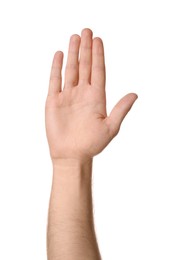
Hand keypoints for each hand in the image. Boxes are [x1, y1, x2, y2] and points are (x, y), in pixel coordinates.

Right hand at [45, 29, 136, 162]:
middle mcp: (82, 93)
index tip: (98, 40)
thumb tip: (135, 94)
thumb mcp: (111, 127)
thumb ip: (121, 109)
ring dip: (73, 54)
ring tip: (75, 37)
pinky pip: (55, 80)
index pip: (98, 71)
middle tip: (87, 31)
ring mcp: (68, 96)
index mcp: (96, 98)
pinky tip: (59, 55)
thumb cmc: (91, 144)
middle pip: (85, 66)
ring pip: (71, 70)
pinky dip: (56, 67)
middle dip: (86, 49)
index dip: (98, 56)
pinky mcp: (54, 100)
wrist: (72, 155)